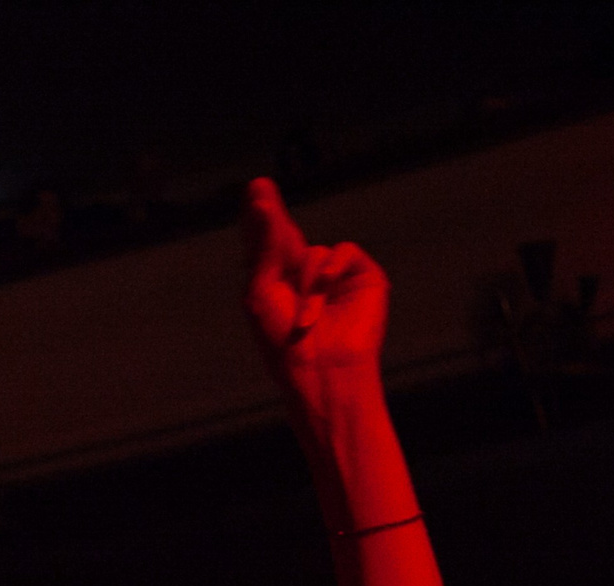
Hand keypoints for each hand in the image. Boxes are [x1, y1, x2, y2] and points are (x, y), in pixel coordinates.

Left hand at [242, 177, 387, 381]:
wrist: (321, 371)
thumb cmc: (284, 341)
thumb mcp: (263, 291)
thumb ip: (264, 245)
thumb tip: (261, 197)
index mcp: (274, 283)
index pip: (266, 243)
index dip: (258, 216)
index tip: (252, 189)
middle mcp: (302, 276)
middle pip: (285, 234)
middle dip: (270, 214)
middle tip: (258, 186)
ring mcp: (333, 276)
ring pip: (313, 252)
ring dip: (306, 283)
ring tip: (306, 319)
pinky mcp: (362, 278)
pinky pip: (344, 251)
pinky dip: (333, 268)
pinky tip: (327, 286)